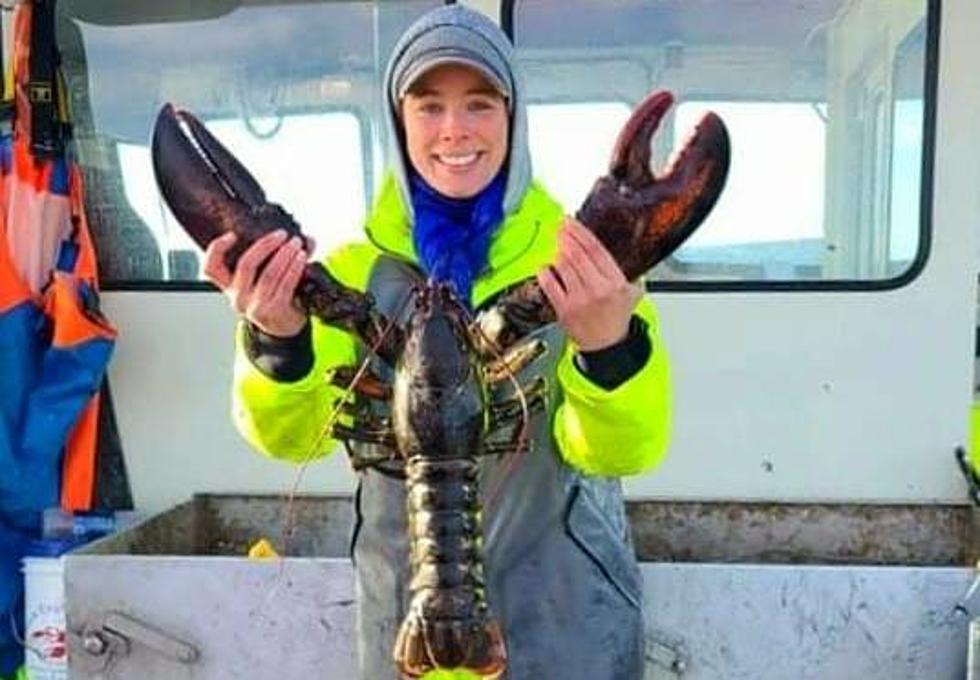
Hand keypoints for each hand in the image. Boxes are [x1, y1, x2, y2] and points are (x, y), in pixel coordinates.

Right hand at [202, 230, 311, 336]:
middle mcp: (238, 298)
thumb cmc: (272, 298)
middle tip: (281, 234)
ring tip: (296, 244)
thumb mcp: (261, 280)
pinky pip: (285, 284)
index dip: (217, 249)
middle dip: (265, 245)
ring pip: (269, 274)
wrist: (283, 327)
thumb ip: (273, 256)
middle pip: (246, 265)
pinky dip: (294, 268)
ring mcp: (255, 306)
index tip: (232, 235)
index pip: (210, 268)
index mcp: (229, 287)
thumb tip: (304, 238)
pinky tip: (301, 259)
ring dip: (285, 255)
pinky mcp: (274, 311)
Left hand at [537, 217, 641, 351]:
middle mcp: (597, 289)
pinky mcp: (563, 309)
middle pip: (577, 254)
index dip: (581, 232)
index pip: (596, 250)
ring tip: (557, 243)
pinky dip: (545, 272)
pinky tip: (545, 266)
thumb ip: (629, 272)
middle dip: (566, 236)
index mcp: (615, 283)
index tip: (572, 222)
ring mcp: (579, 300)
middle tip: (559, 226)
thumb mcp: (633, 293)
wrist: (606, 346)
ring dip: (558, 251)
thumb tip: (620, 249)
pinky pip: (550, 285)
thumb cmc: (617, 319)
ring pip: (563, 266)